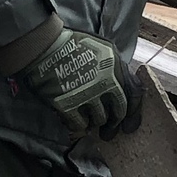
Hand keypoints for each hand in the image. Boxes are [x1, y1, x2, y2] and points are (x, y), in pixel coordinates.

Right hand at [18, 27, 136, 137]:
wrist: (42, 47)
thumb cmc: (70, 44)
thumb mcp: (102, 48)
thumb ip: (116, 68)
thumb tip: (124, 88)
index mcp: (115, 67)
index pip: (134, 95)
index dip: (134, 113)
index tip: (128, 126)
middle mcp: (105, 82)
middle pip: (118, 112)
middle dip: (113, 124)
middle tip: (107, 132)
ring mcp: (87, 95)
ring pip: (99, 119)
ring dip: (94, 121)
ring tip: (86, 118)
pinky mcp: (69, 105)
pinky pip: (79, 125)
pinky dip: (78, 125)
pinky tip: (74, 120)